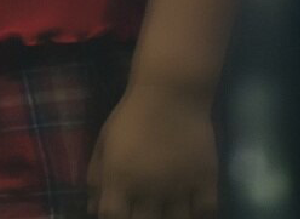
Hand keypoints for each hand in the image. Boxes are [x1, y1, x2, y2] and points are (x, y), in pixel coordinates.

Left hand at [88, 79, 217, 217]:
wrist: (170, 93)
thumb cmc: (131, 114)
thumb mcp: (105, 140)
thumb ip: (96, 175)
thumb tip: (92, 208)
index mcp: (120, 178)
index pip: (112, 216)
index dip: (112, 218)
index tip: (117, 213)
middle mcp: (149, 190)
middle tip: (142, 209)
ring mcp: (180, 189)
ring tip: (165, 209)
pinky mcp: (206, 184)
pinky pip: (205, 214)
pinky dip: (198, 215)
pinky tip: (191, 208)